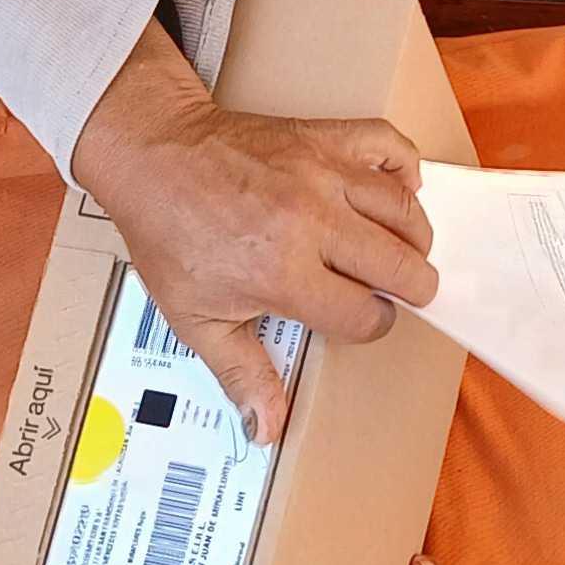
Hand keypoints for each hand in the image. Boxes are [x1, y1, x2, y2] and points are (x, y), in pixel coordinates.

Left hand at [70, 24, 437, 441]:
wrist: (150, 156)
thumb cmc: (168, 234)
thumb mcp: (195, 317)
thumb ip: (241, 373)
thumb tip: (267, 428)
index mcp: (282, 274)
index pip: (365, 316)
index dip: (368, 325)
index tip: (354, 318)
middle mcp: (312, 223)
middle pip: (402, 266)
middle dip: (409, 289)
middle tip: (398, 291)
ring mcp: (322, 173)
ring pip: (405, 210)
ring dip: (414, 237)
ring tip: (403, 251)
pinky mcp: (322, 136)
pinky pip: (388, 144)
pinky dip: (405, 166)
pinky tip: (397, 191)